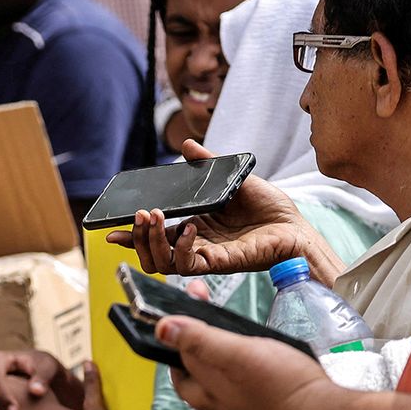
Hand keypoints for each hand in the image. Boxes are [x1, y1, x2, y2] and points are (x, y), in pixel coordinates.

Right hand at [106, 143, 317, 276]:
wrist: (296, 227)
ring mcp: (205, 256)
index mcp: (194, 226)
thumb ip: (208, 164)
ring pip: (161, 263)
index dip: (133, 234)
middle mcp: (195, 244)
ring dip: (152, 241)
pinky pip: (187, 263)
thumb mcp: (234, 179)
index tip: (113, 227)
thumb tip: (186, 145)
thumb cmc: (271, 209)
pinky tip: (187, 227)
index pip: (155, 235)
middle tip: (141, 214)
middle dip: (137, 235)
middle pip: (151, 253)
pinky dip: (180, 246)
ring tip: (155, 218)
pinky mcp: (218, 263)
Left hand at [156, 314, 333, 409]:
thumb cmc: (279, 387)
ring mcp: (240, 394)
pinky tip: (254, 340)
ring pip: (216, 362)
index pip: (172, 353)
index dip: (173, 324)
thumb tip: (161, 327)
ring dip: (216, 336)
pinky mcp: (263, 392)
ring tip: (223, 315)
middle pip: (191, 357)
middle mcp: (217, 393)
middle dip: (192, 327)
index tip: (186, 297)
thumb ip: (198, 340)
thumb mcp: (233, 355)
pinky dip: (241, 349)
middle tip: (201, 299)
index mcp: (201, 385)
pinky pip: (241, 368)